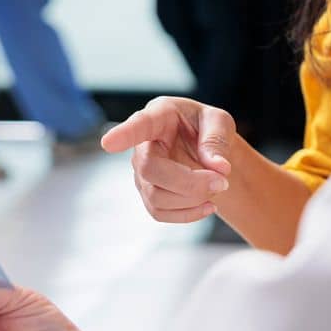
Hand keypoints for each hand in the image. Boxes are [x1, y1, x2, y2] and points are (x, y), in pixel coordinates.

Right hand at [102, 97, 234, 223]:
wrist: (206, 150)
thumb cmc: (208, 127)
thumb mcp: (220, 122)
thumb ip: (217, 140)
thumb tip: (218, 168)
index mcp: (159, 116)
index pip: (139, 125)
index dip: (123, 134)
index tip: (108, 143)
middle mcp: (143, 144)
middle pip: (151, 170)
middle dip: (189, 182)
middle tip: (222, 182)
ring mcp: (141, 172)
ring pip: (157, 197)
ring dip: (193, 199)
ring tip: (218, 187)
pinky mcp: (148, 194)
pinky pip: (160, 213)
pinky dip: (188, 214)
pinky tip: (208, 206)